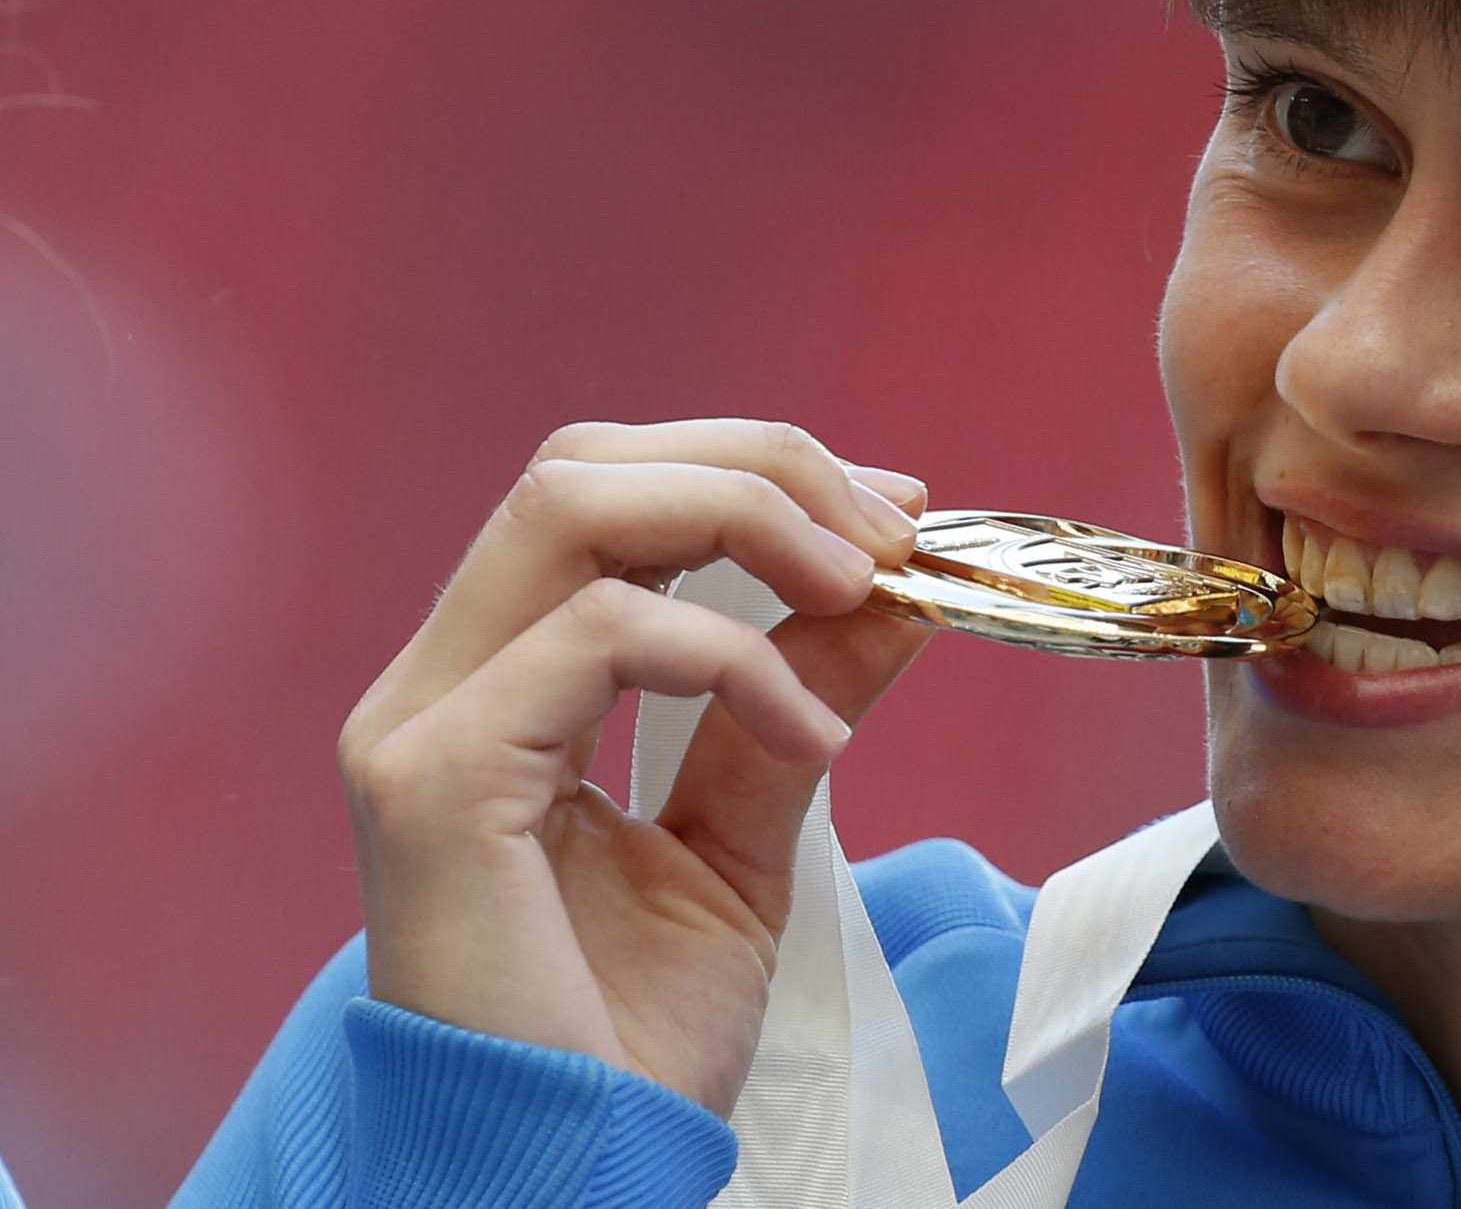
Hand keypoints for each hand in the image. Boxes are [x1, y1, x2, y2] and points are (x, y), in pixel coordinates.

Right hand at [336, 418, 933, 1114]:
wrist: (581, 1169)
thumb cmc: (634, 1029)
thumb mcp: (752, 828)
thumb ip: (804, 693)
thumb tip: (899, 582)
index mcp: (498, 681)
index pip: (606, 495)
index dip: (752, 470)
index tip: (891, 510)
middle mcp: (440, 681)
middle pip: (583, 465)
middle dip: (757, 463)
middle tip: (889, 528)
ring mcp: (421, 723)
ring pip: (571, 505)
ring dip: (748, 516)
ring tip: (863, 585)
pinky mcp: (436, 780)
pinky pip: (602, 635)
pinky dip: (734, 657)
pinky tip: (807, 735)